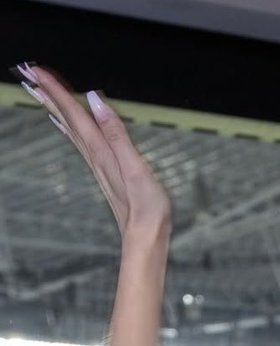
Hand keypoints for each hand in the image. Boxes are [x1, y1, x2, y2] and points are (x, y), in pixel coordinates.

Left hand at [15, 63, 171, 236]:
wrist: (145, 236)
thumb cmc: (146, 207)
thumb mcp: (135, 167)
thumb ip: (116, 133)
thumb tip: (96, 102)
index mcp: (101, 150)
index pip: (74, 113)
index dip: (56, 90)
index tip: (36, 71)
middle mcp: (94, 155)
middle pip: (66, 118)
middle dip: (47, 94)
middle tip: (28, 73)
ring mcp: (97, 164)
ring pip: (69, 128)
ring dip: (53, 107)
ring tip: (38, 91)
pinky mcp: (103, 170)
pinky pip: (78, 141)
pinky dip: (66, 127)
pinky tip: (62, 123)